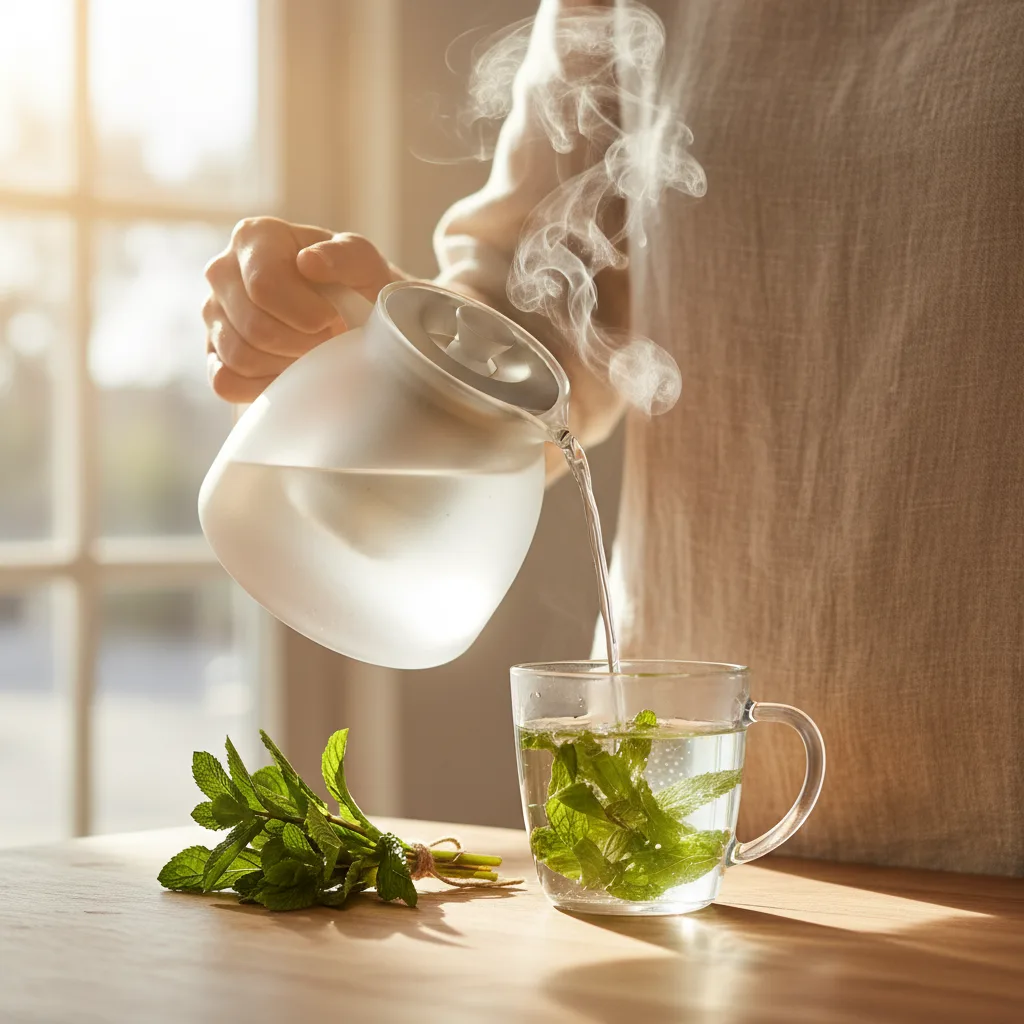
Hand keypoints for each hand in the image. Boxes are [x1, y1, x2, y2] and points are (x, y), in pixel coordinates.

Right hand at [203, 216, 404, 402]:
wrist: (354, 314)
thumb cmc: (355, 284)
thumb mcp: (363, 263)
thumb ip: (345, 256)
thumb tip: (309, 262)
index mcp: (254, 237)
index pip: (264, 286)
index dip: (307, 315)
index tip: (336, 321)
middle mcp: (222, 271)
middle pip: (254, 326)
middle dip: (302, 343)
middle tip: (329, 342)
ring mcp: (213, 313)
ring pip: (240, 357)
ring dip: (286, 366)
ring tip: (313, 354)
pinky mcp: (213, 353)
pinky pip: (226, 382)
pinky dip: (264, 387)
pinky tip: (291, 375)